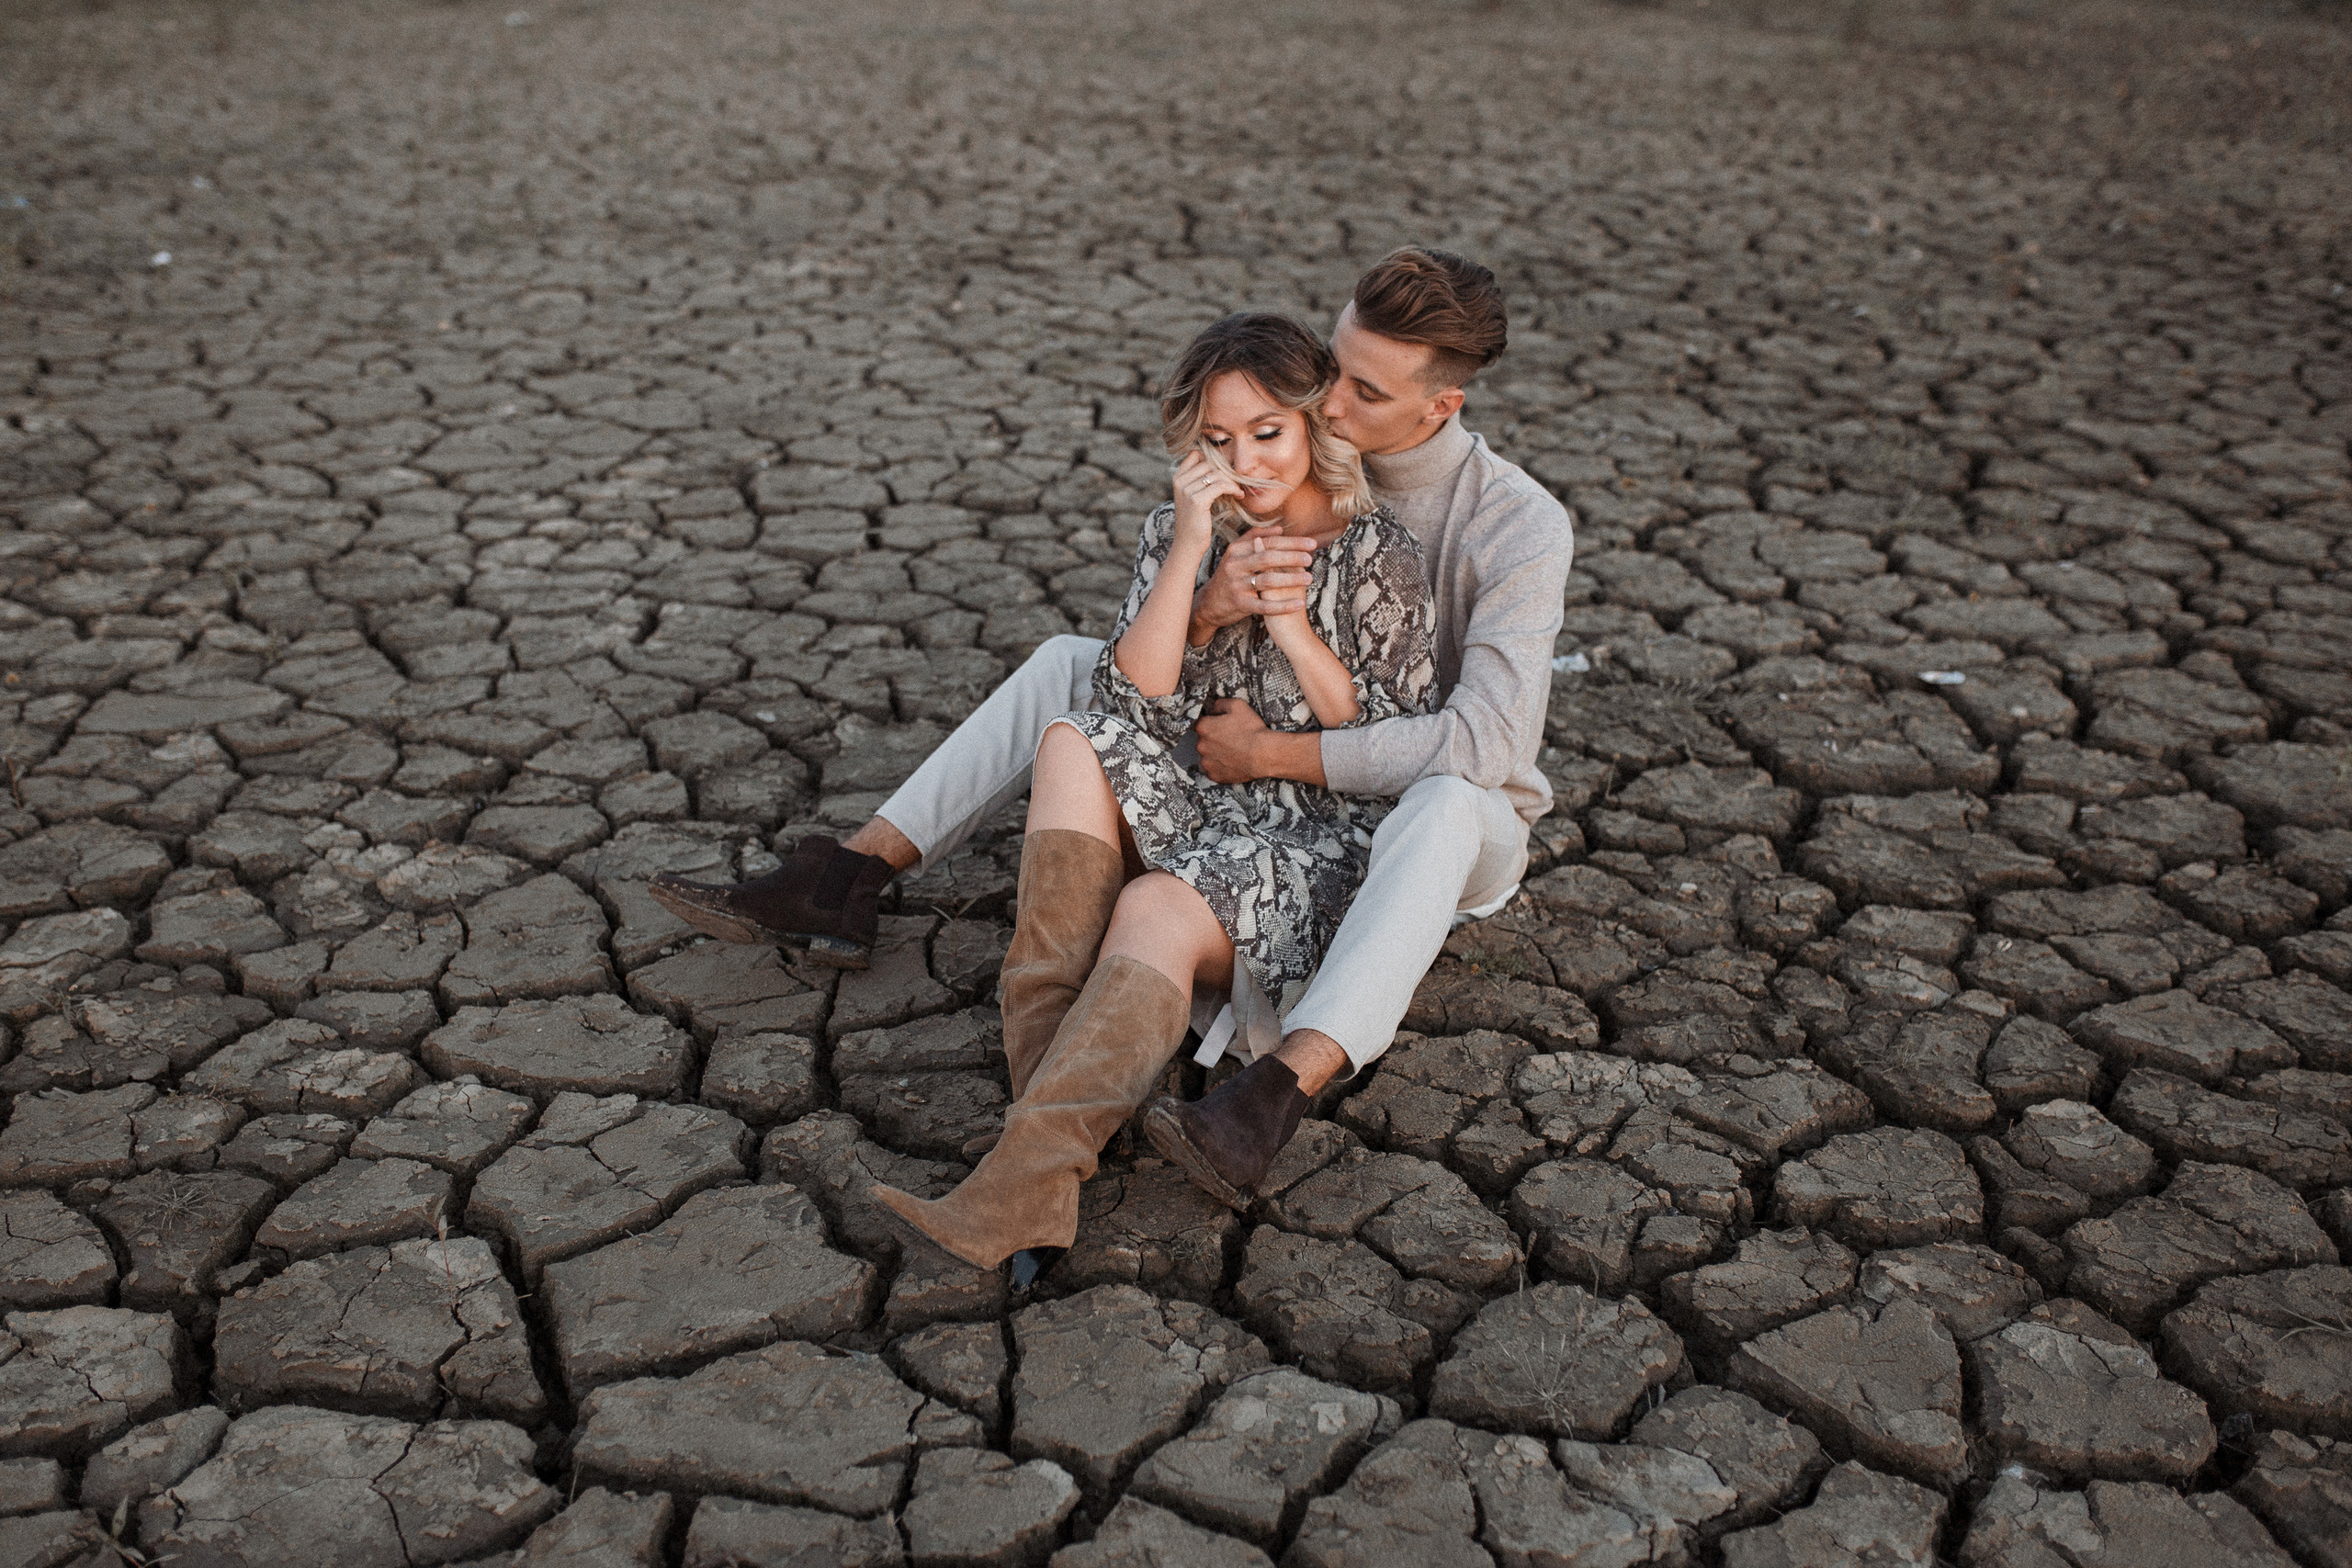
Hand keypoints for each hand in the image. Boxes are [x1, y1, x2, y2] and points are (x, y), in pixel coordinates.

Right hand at [1171, 449, 1243, 547]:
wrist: (1188, 544)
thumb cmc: (1195, 521)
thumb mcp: (1193, 496)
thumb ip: (1200, 480)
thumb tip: (1222, 463)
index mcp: (1178, 477)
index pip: (1196, 453)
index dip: (1212, 459)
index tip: (1224, 471)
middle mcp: (1180, 481)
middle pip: (1209, 463)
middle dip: (1226, 471)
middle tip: (1236, 482)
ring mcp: (1187, 490)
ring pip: (1217, 473)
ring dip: (1232, 481)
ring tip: (1238, 490)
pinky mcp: (1197, 500)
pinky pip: (1221, 485)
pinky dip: (1233, 489)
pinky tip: (1238, 495)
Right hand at [1189, 524, 1317, 642]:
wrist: (1209, 603)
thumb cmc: (1229, 575)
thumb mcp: (1236, 553)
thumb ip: (1255, 538)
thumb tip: (1279, 529)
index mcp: (1237, 550)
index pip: (1268, 542)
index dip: (1291, 542)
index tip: (1311, 544)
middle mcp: (1235, 565)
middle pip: (1268, 557)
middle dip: (1292, 557)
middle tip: (1310, 559)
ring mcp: (1236, 585)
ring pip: (1267, 580)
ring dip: (1290, 579)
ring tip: (1309, 578)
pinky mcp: (1240, 604)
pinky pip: (1265, 605)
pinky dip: (1283, 605)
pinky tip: (1299, 603)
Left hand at [1194, 697, 1270, 783]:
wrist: (1264, 754)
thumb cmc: (1252, 730)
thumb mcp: (1238, 705)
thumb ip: (1220, 704)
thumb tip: (1213, 708)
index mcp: (1203, 727)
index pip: (1202, 723)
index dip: (1214, 724)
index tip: (1224, 727)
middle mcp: (1201, 746)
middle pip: (1203, 740)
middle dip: (1214, 739)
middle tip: (1231, 739)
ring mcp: (1207, 762)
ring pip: (1208, 756)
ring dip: (1216, 754)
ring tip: (1233, 752)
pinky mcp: (1214, 775)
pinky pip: (1214, 770)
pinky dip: (1221, 767)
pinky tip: (1232, 762)